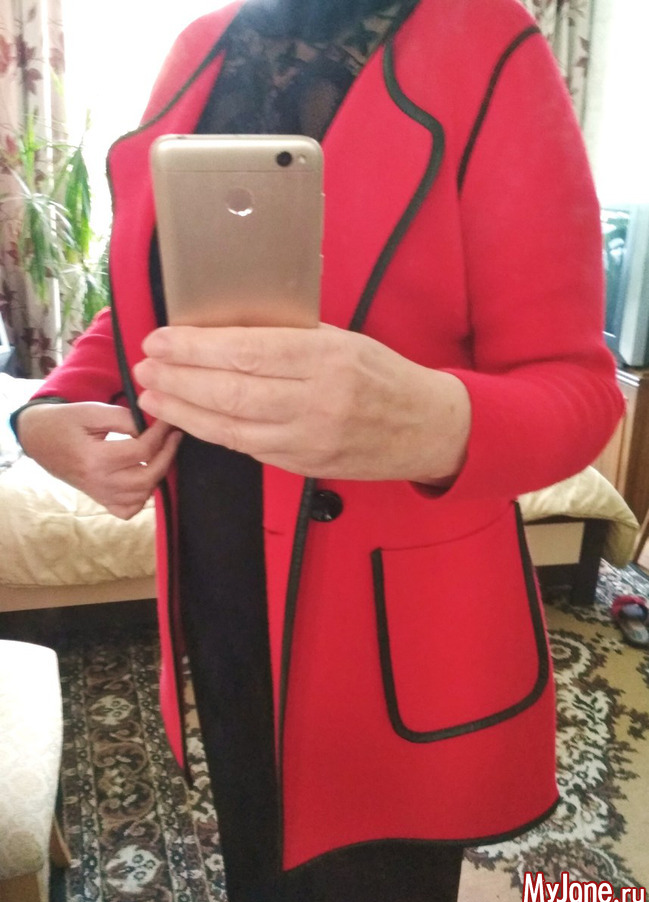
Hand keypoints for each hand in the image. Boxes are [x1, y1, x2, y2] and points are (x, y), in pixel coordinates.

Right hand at [16, 402, 181, 518]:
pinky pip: (129, 510)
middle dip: (167, 456)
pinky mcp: (100, 500)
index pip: (141, 450)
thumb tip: (152, 427)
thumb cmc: (65, 421)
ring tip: (162, 453)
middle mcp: (98, 482)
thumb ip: (124, 418)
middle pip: (148, 477)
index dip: (161, 434)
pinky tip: (144, 478)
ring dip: (158, 474)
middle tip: (174, 437)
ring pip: (143, 495)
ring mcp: (99, 495)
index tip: (169, 421)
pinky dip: (142, 498)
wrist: (39, 438)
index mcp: (95, 458)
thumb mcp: (92, 411)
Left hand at [134, 324, 469, 483]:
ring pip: (232, 427)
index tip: (161, 340)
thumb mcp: (344, 340)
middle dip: (179, 379)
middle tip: (145, 369)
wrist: (426, 428)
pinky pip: (248, 448)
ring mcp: (310, 439)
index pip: (247, 352)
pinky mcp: (305, 466)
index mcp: (328, 358)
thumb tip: (226, 331)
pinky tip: (189, 419)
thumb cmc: (384, 375)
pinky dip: (213, 433)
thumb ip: (291, 336)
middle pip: (231, 391)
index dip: (195, 348)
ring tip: (153, 396)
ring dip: (185, 412)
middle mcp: (318, 401)